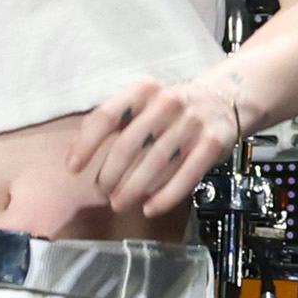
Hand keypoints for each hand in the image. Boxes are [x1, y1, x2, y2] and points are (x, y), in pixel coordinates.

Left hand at [72, 75, 249, 219]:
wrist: (224, 99)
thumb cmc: (172, 108)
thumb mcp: (143, 103)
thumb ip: (114, 123)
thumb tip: (76, 153)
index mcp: (144, 90)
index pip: (107, 116)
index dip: (87, 144)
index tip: (74, 167)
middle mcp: (168, 103)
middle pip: (129, 144)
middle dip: (111, 174)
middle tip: (104, 193)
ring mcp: (192, 123)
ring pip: (155, 163)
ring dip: (134, 189)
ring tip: (121, 202)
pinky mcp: (212, 144)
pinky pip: (186, 176)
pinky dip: (166, 196)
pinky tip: (151, 207)